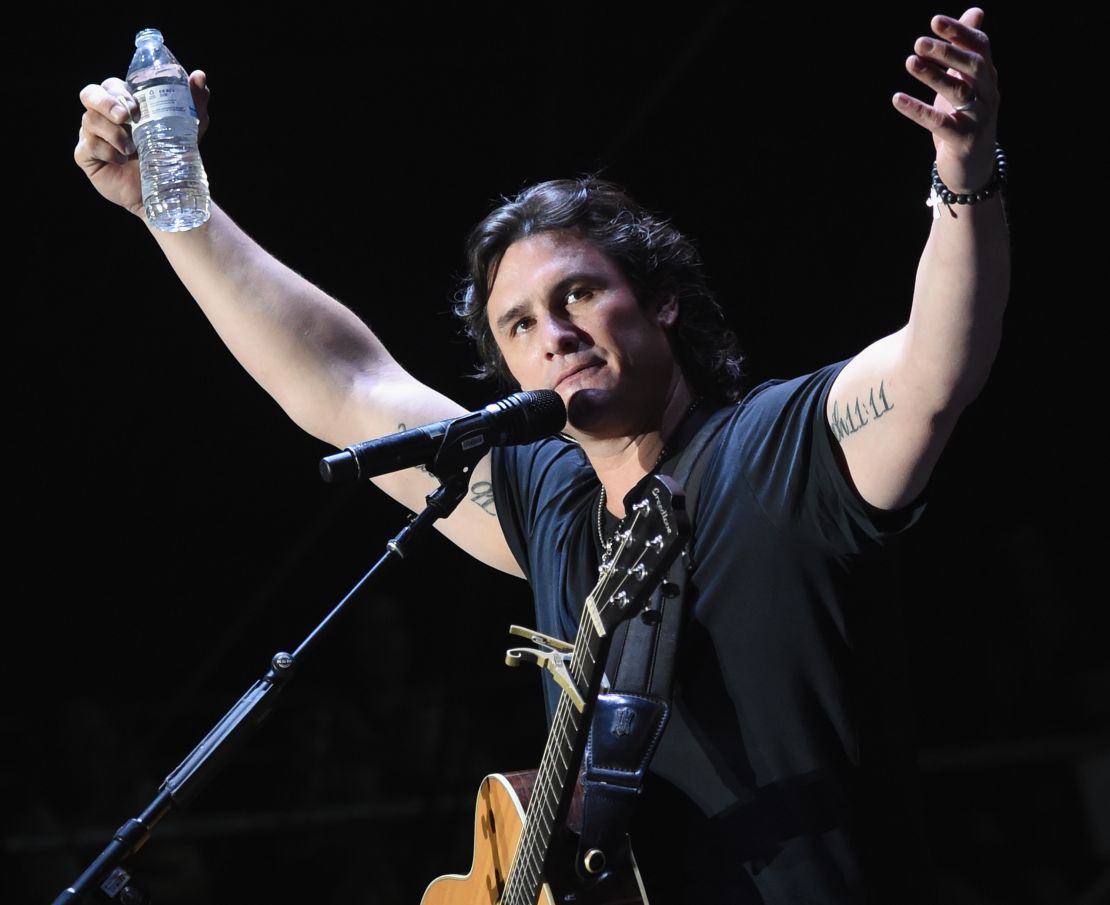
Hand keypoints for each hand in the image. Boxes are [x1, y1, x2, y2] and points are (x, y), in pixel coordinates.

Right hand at [75, 70, 210, 217]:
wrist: (166, 189)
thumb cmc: (172, 153)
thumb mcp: (189, 127)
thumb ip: (194, 101)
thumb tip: (199, 76)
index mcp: (123, 103)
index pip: (110, 85)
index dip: (118, 91)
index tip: (135, 105)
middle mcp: (103, 115)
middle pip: (89, 94)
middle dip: (105, 103)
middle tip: (125, 117)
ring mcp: (92, 134)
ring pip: (89, 120)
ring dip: (113, 133)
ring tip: (132, 149)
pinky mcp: (86, 155)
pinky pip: (87, 146)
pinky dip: (107, 151)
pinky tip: (121, 160)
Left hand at [893, 8, 998, 193]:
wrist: (973, 166)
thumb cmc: (965, 118)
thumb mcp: (966, 83)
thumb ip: (965, 50)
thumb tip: (975, 10)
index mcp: (987, 77)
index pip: (980, 47)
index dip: (960, 32)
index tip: (935, 21)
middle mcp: (988, 94)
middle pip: (973, 66)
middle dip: (947, 52)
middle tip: (919, 42)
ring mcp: (978, 118)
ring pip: (959, 93)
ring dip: (933, 76)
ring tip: (909, 62)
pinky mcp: (963, 141)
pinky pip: (939, 123)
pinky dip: (918, 110)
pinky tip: (898, 99)